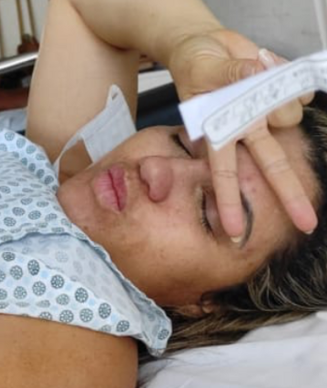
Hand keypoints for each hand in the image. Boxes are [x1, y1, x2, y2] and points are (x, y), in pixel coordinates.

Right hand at [169, 29, 316, 238]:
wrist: (203, 46)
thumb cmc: (194, 65)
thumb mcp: (201, 69)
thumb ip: (230, 74)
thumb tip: (256, 72)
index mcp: (216, 131)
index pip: (223, 170)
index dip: (229, 199)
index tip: (233, 229)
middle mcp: (243, 129)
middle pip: (270, 163)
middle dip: (289, 193)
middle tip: (305, 222)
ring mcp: (264, 113)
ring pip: (288, 117)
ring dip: (279, 96)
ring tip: (256, 70)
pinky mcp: (279, 92)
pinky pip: (300, 90)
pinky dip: (289, 76)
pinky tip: (267, 65)